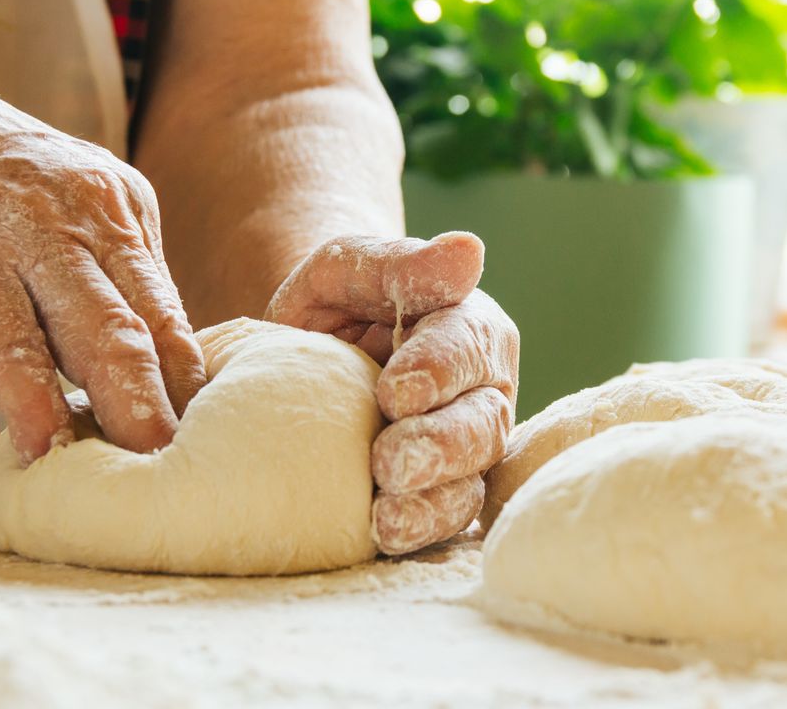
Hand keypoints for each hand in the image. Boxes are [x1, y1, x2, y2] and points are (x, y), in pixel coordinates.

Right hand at [0, 57, 205, 461]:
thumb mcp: (58, 200)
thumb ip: (98, 271)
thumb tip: (133, 362)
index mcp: (123, 207)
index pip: (173, 312)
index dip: (192, 387)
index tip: (207, 442)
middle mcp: (92, 215)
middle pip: (152, 331)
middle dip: (179, 410)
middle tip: (199, 471)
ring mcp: (27, 233)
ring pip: (100, 338)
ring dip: (127, 412)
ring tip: (143, 473)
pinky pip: (9, 346)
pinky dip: (31, 404)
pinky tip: (40, 448)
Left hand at [267, 233, 519, 554]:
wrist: (305, 349)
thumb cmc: (338, 299)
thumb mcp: (352, 266)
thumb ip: (404, 264)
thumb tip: (469, 250)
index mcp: (470, 329)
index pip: (468, 347)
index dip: (439, 370)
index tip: (394, 390)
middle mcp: (481, 393)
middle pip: (481, 422)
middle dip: (440, 445)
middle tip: (390, 461)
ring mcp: (465, 450)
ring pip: (470, 480)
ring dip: (432, 500)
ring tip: (385, 516)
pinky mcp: (439, 493)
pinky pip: (442, 518)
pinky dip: (418, 531)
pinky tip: (383, 536)